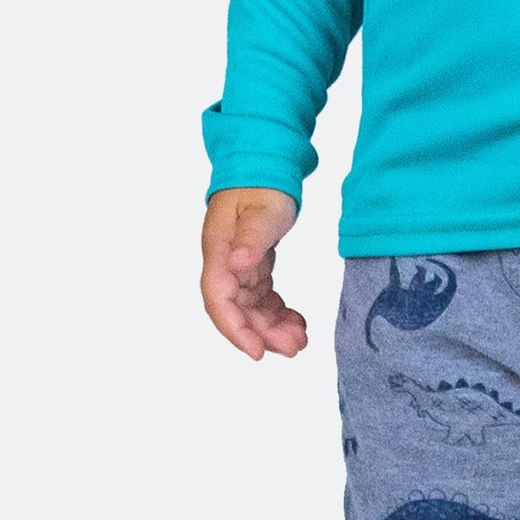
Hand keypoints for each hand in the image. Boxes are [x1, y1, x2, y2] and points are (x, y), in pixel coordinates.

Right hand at [200, 188, 306, 360]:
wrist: (264, 167)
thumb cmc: (261, 184)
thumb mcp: (262, 209)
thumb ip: (251, 237)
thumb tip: (236, 263)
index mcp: (220, 251)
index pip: (219, 299)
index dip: (235, 329)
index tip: (257, 351)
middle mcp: (225, 264)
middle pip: (238, 310)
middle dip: (263, 334)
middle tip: (294, 348)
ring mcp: (239, 268)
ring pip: (251, 309)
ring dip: (273, 328)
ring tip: (300, 340)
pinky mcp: (254, 268)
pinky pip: (263, 299)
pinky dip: (278, 313)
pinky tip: (297, 322)